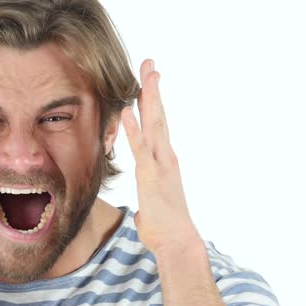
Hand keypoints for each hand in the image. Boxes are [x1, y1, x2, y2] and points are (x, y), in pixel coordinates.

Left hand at [121, 59, 199, 253]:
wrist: (178, 242)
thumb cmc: (165, 229)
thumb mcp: (153, 207)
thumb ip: (149, 202)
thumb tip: (145, 211)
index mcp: (165, 161)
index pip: (158, 124)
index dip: (153, 101)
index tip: (150, 79)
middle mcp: (165, 156)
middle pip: (159, 115)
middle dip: (153, 87)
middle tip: (150, 62)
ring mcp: (160, 163)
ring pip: (154, 123)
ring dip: (149, 97)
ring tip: (146, 73)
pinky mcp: (151, 175)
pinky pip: (141, 147)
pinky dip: (134, 127)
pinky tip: (128, 110)